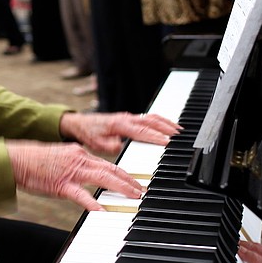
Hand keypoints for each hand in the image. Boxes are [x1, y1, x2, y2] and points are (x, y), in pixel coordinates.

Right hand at [6, 140, 142, 210]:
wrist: (16, 159)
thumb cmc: (36, 161)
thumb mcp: (62, 158)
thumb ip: (78, 166)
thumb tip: (91, 175)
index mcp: (80, 154)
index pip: (108, 163)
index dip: (124, 173)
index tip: (136, 181)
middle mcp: (79, 159)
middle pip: (111, 169)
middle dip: (129, 180)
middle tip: (142, 191)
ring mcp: (71, 171)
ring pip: (102, 177)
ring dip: (121, 187)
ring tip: (134, 197)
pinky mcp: (61, 184)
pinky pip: (80, 194)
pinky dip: (92, 202)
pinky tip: (102, 210)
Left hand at [59, 111, 180, 154]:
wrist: (82, 123)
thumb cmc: (89, 133)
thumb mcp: (96, 143)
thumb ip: (109, 145)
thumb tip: (119, 145)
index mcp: (119, 124)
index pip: (141, 131)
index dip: (155, 136)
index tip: (167, 142)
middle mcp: (126, 118)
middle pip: (151, 121)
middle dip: (166, 128)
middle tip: (179, 136)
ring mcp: (129, 117)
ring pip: (152, 117)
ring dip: (166, 123)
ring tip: (178, 130)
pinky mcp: (130, 118)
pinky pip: (149, 117)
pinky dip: (160, 121)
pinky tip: (167, 126)